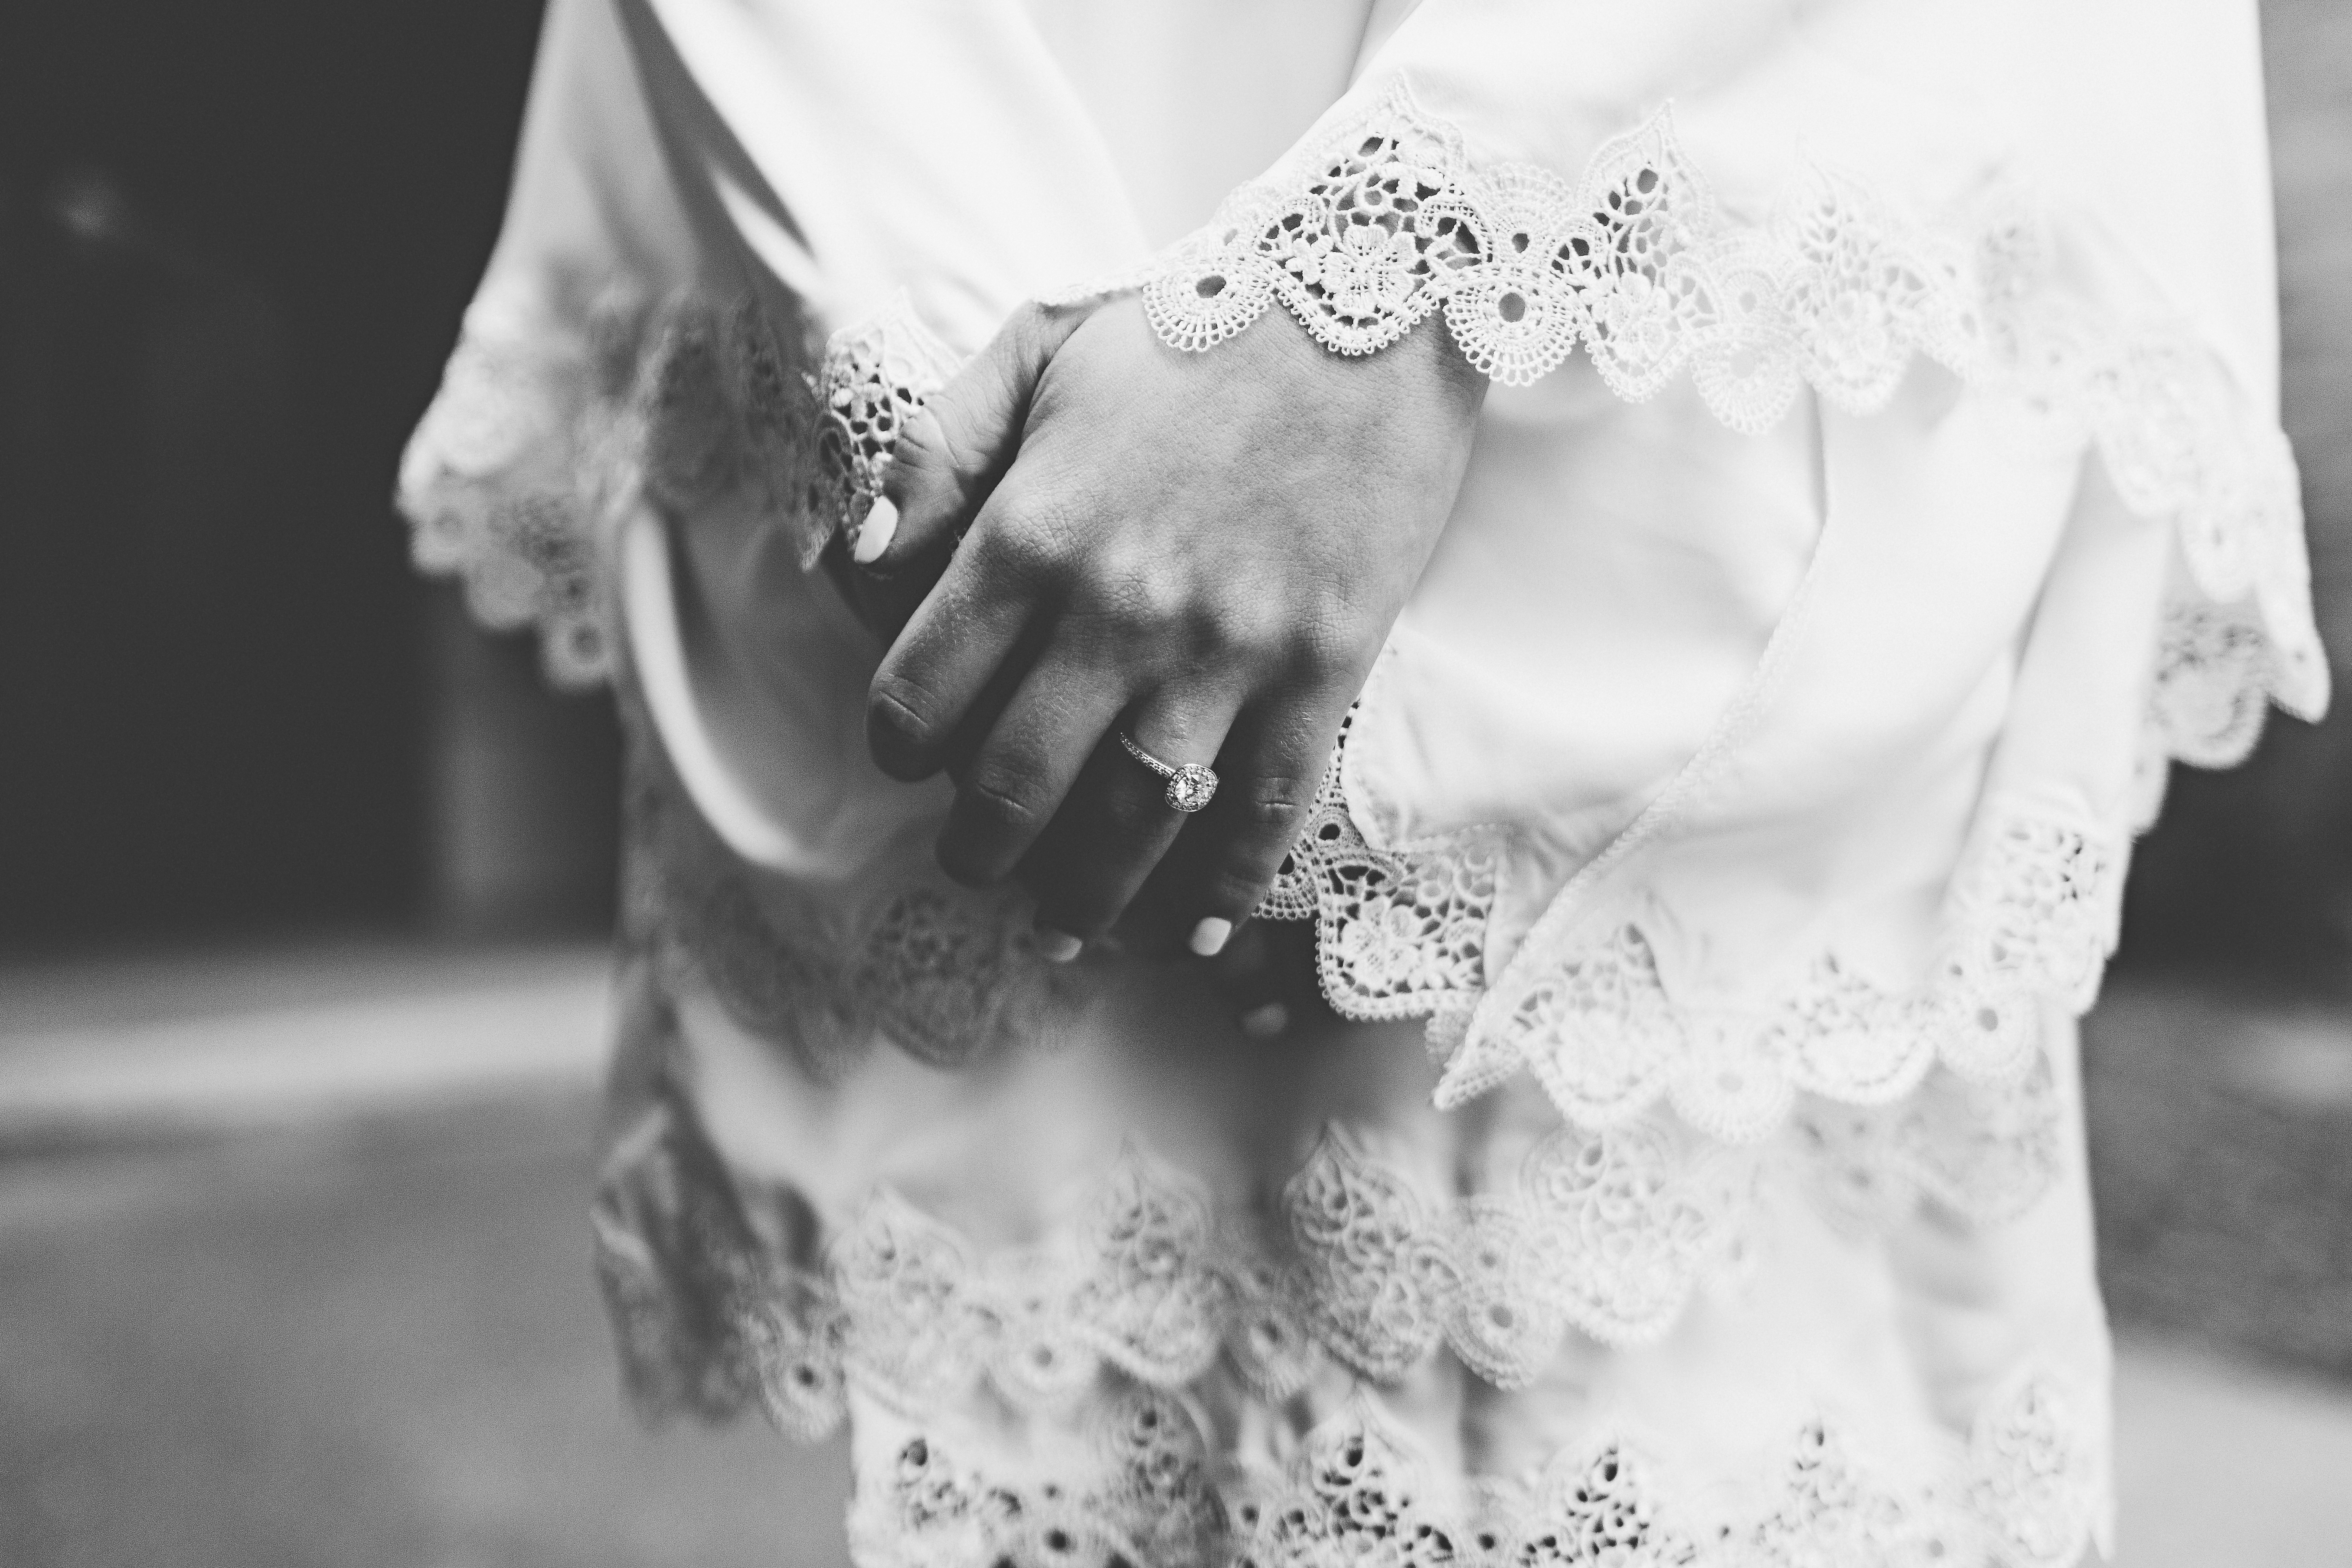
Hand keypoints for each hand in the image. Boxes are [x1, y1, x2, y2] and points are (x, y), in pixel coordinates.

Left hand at [855, 294, 1484, 955]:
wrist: (1375, 301)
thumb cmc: (1193, 323)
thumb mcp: (1034, 347)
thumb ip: (932, 451)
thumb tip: (858, 553)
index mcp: (1032, 533)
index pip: (922, 698)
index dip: (901, 747)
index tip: (914, 756)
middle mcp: (1118, 610)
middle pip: (1015, 789)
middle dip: (980, 850)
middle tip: (979, 861)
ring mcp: (1228, 650)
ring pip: (1132, 826)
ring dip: (1085, 898)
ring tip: (1065, 925)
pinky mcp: (1324, 671)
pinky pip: (1263, 814)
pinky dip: (1222, 889)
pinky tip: (1189, 926)